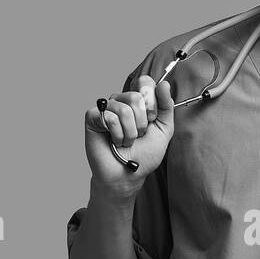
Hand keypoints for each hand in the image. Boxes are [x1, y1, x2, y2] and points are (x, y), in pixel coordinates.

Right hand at [83, 75, 175, 199]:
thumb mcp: (164, 130)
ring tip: (127, 142)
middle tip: (139, 135)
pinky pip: (110, 118)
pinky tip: (115, 142)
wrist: (128, 176)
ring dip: (131, 133)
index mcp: (138, 102)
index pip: (145, 82)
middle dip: (142, 122)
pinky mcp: (93, 117)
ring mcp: (106, 108)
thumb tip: (164, 84)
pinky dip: (118, 135)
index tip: (152, 119)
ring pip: (124, 109)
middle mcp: (121, 101)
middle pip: (136, 96)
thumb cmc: (144, 155)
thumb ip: (166, 107)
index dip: (152, 101)